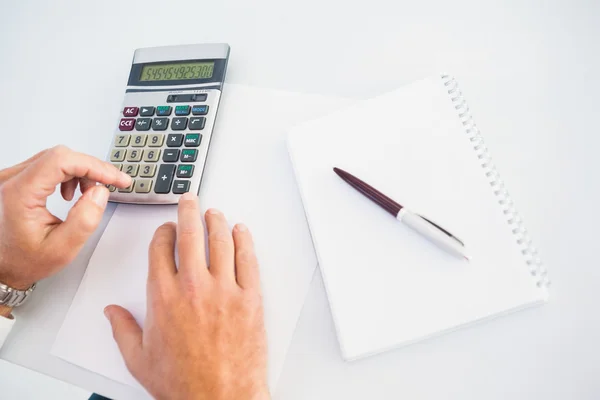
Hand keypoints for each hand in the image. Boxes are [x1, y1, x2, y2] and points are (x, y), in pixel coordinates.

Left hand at [0, 146, 131, 290]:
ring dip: (81, 172)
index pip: (62, 161)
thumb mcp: (62, 249)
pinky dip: (68, 174)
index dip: (94, 166)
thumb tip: (100, 192)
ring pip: (56, 158)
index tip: (115, 178)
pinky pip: (48, 165)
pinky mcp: (17, 179)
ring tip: (89, 193)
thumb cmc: (26, 260)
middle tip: (112, 183)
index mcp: (19, 194)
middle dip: (91, 169)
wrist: (4, 265)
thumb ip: (84, 220)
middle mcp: (10, 180)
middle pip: (60, 156)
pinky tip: (71, 192)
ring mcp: (12, 178)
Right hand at [104, 193, 268, 399]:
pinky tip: (241, 231)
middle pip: (190, 235)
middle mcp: (193, 286)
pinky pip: (248, 259)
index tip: (166, 230)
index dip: (163, 233)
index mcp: (163, 297)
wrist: (220, 398)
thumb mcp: (140, 358)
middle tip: (190, 202)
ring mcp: (224, 290)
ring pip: (220, 241)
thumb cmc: (183, 382)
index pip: (161, 248)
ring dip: (216, 221)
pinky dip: (244, 241)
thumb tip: (112, 313)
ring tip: (215, 213)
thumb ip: (123, 329)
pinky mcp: (250, 298)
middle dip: (188, 212)